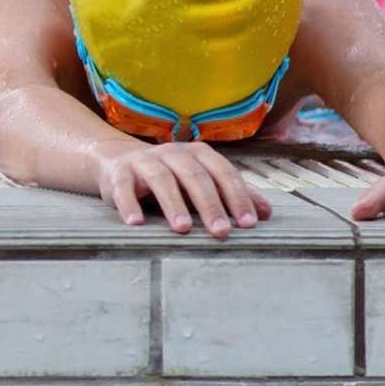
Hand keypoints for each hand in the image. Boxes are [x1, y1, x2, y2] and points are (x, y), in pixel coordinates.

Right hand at [95, 141, 271, 237]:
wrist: (117, 160)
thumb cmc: (168, 176)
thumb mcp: (200, 181)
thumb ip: (231, 195)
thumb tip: (266, 213)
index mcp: (197, 154)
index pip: (223, 173)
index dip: (237, 197)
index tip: (248, 224)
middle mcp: (172, 153)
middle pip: (195, 176)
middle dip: (210, 204)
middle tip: (221, 232)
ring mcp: (144, 161)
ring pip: (162, 179)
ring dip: (173, 204)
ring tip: (183, 229)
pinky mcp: (119, 174)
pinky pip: (123, 188)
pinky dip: (129, 204)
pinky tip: (135, 223)